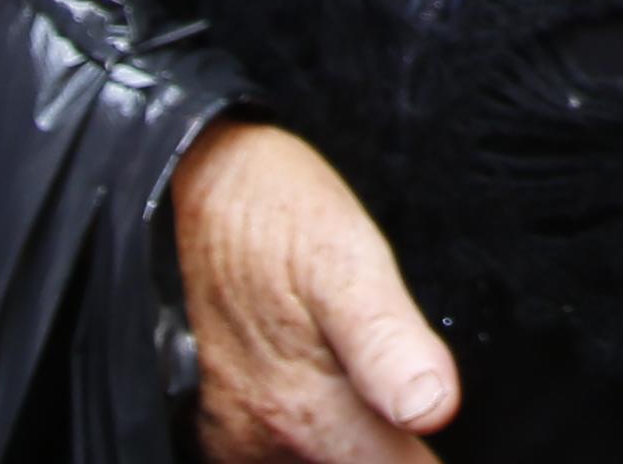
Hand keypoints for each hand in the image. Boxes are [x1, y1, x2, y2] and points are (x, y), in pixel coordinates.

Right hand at [176, 122, 458, 461]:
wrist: (187, 186)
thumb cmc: (272, 215)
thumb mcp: (344, 258)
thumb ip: (389, 343)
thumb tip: (434, 409)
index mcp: (304, 414)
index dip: (428, 455)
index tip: (431, 408)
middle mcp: (260, 442)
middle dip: (390, 443)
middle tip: (393, 369)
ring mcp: (230, 438)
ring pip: (317, 463)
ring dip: (349, 435)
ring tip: (351, 364)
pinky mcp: (212, 425)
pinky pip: (276, 453)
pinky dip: (311, 431)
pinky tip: (319, 381)